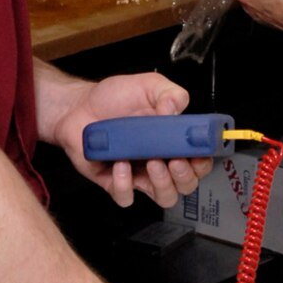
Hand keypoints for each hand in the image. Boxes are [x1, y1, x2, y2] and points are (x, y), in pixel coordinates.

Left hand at [50, 70, 211, 209]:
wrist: (79, 106)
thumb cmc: (114, 98)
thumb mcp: (148, 85)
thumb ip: (170, 94)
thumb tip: (176, 110)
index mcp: (172, 141)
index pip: (199, 161)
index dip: (203, 163)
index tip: (197, 154)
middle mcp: (160, 161)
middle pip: (186, 185)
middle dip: (185, 177)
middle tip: (175, 161)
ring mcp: (139, 174)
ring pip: (163, 197)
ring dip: (162, 184)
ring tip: (152, 163)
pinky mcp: (115, 183)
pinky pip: (126, 197)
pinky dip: (125, 184)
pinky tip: (120, 163)